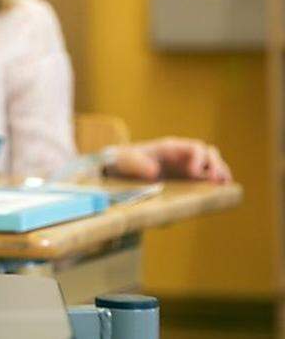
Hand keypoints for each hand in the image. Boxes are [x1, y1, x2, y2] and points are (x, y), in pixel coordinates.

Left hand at [107, 137, 231, 182]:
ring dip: (221, 175)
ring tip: (225, 188)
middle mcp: (183, 156)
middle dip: (217, 166)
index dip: (200, 159)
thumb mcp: (124, 161)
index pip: (195, 148)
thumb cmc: (123, 162)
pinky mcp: (186, 180)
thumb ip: (135, 164)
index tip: (195, 173)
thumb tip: (153, 172)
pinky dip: (214, 185)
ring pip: (212, 166)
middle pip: (209, 154)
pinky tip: (219, 195)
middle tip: (218, 182)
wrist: (119, 170)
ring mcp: (186, 167)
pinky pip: (205, 180)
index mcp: (170, 148)